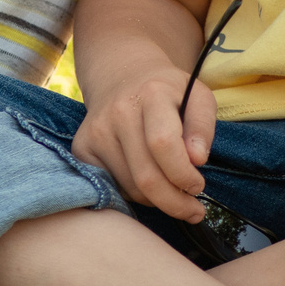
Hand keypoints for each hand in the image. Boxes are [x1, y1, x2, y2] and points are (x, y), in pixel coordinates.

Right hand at [70, 61, 218, 223]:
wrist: (122, 77)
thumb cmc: (167, 93)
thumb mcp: (198, 97)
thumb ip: (202, 126)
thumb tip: (197, 160)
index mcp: (151, 94)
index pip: (163, 144)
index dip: (183, 174)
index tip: (198, 186)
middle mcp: (118, 112)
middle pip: (146, 176)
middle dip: (174, 202)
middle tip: (192, 209)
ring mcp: (96, 131)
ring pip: (130, 188)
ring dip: (156, 200)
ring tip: (171, 191)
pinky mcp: (82, 148)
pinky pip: (111, 188)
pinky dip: (133, 195)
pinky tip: (146, 184)